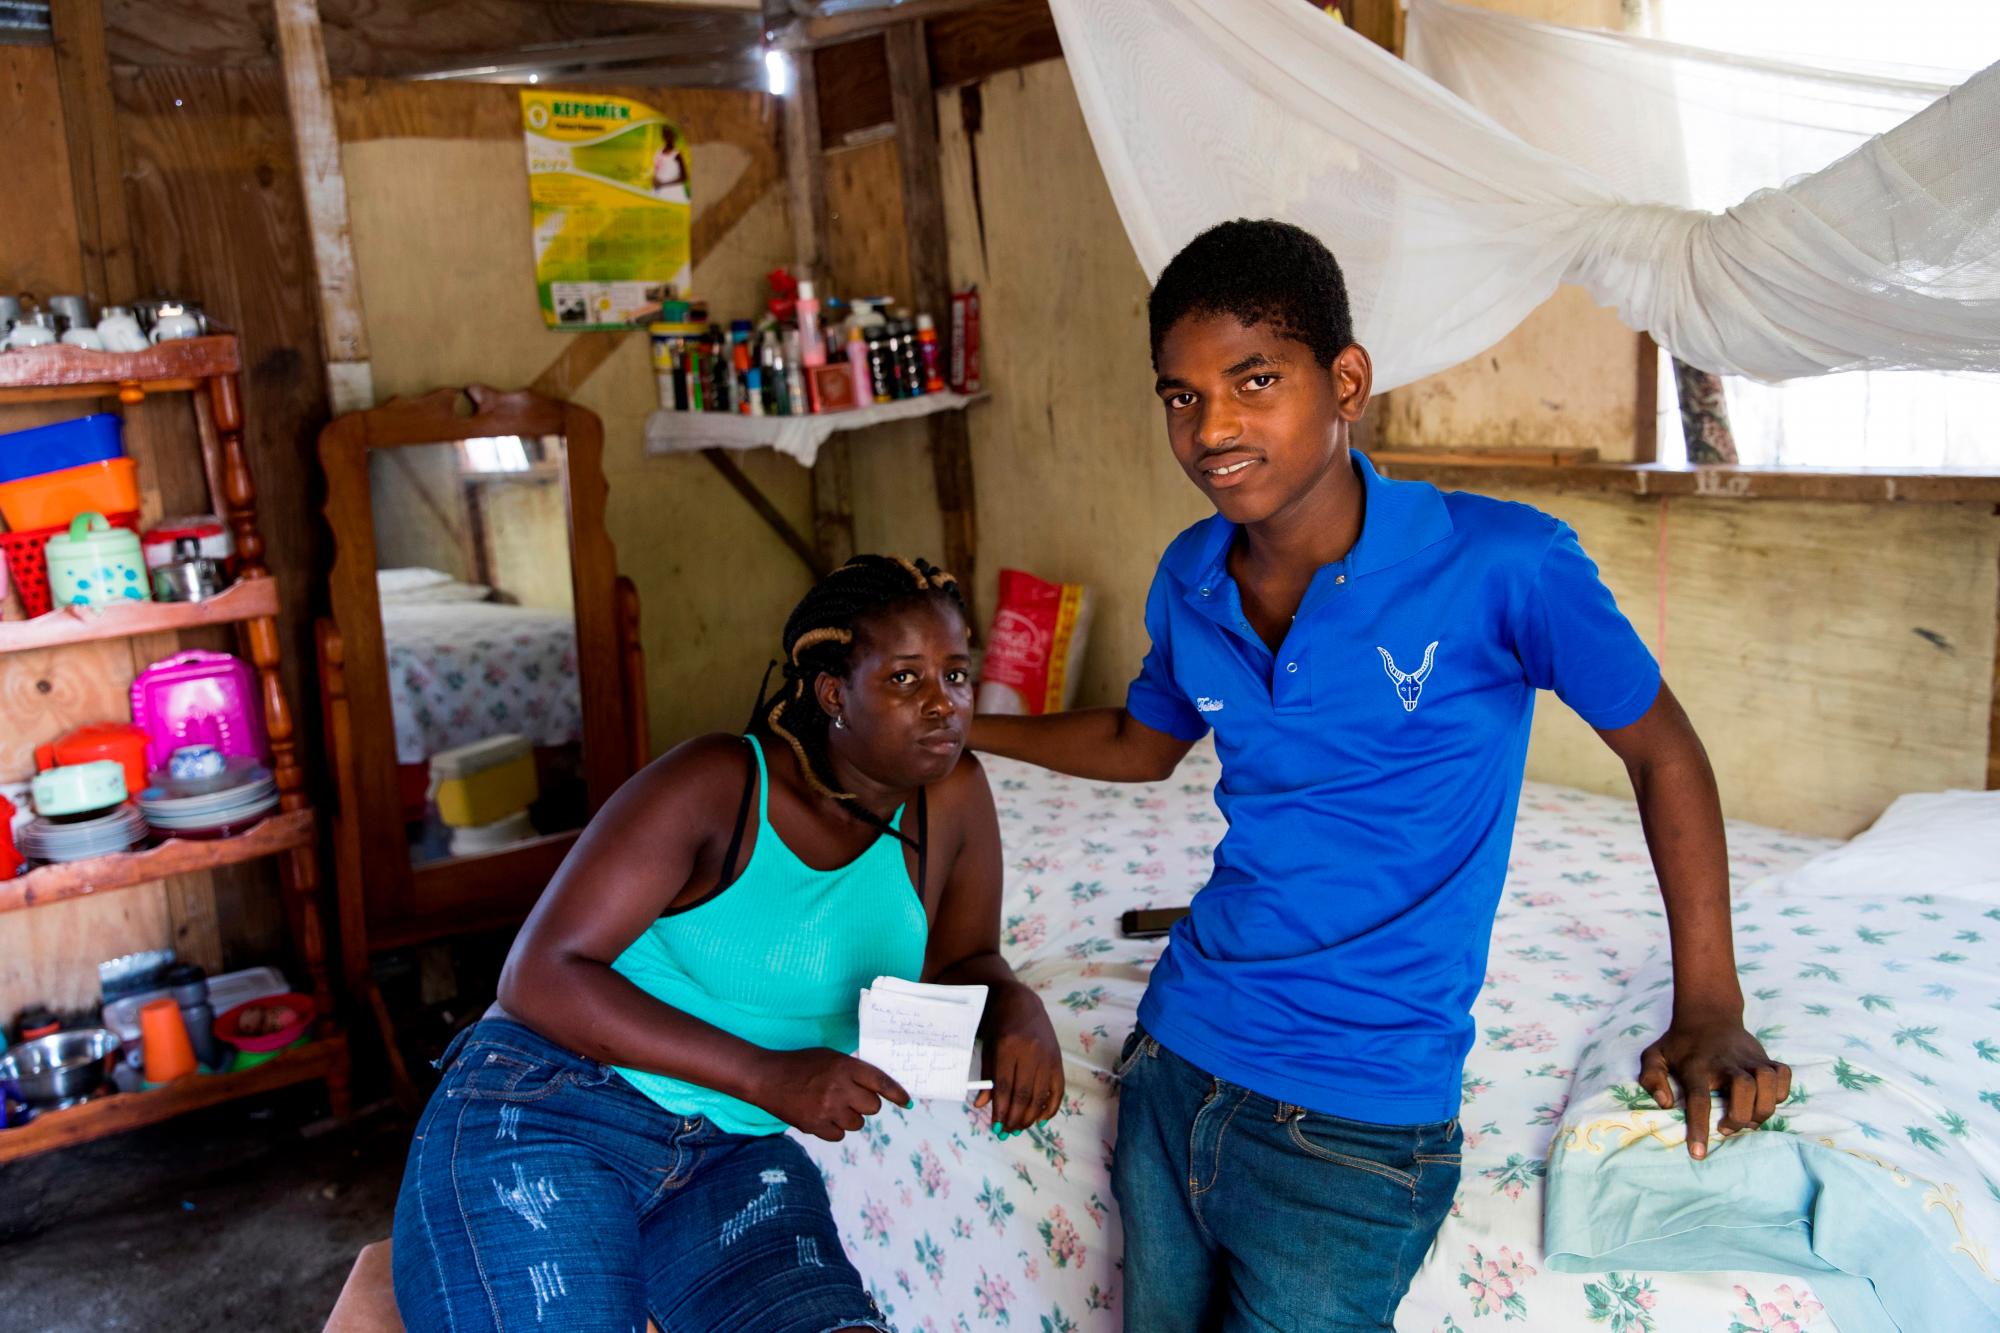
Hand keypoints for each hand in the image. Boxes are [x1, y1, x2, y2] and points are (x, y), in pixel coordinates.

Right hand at [754, 1048, 908, 1141]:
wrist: (767, 1078)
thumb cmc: (801, 1064)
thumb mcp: (830, 1057)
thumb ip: (853, 1070)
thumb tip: (879, 1089)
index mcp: (845, 1067)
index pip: (881, 1082)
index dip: (897, 1093)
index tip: (907, 1102)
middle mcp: (839, 1088)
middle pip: (872, 1107)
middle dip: (866, 1103)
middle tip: (851, 1097)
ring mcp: (827, 1109)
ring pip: (858, 1124)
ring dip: (850, 1117)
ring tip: (832, 1105)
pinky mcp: (815, 1126)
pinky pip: (840, 1135)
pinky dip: (835, 1128)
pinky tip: (823, 1116)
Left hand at [974, 983, 1063, 1133]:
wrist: (1022, 1002)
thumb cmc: (999, 1026)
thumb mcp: (988, 1048)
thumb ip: (987, 1077)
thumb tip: (981, 1105)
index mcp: (1008, 1047)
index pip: (1004, 1087)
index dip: (1000, 1110)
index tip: (996, 1127)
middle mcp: (1030, 1052)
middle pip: (1023, 1094)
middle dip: (1014, 1117)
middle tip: (1007, 1131)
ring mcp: (1047, 1056)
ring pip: (1040, 1095)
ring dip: (1030, 1116)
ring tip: (1019, 1127)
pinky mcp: (1057, 1059)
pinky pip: (1057, 1090)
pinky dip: (1050, 1107)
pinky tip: (1040, 1118)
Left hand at [1638, 1016, 1789, 1159]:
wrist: (1708, 1013)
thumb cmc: (1680, 1043)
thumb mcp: (1654, 1056)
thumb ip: (1651, 1078)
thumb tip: (1665, 1103)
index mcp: (1696, 1066)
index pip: (1699, 1098)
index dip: (1699, 1127)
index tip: (1698, 1154)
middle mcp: (1725, 1061)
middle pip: (1744, 1087)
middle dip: (1740, 1116)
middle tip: (1726, 1128)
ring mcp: (1748, 1057)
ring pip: (1767, 1080)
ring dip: (1763, 1107)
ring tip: (1748, 1119)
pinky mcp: (1765, 1056)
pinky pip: (1783, 1074)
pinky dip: (1780, 1091)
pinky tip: (1765, 1100)